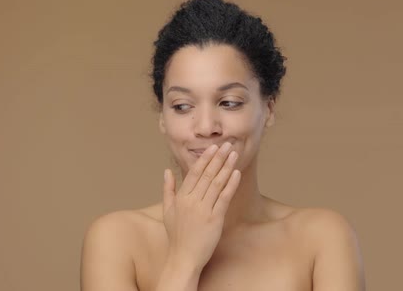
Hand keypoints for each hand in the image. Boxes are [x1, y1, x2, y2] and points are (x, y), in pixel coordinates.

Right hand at [162, 142, 240, 271]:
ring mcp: (203, 210)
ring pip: (217, 183)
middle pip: (207, 174)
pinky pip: (224, 198)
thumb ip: (168, 189)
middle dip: (219, 158)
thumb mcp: (167, 211)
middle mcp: (192, 201)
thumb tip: (167, 171)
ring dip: (226, 166)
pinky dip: (230, 184)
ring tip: (234, 154)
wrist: (183, 258)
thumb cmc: (176, 235)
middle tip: (228, 144)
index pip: (194, 172)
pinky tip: (236, 173)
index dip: (205, 158)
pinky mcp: (215, 219)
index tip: (214, 147)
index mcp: (181, 198)